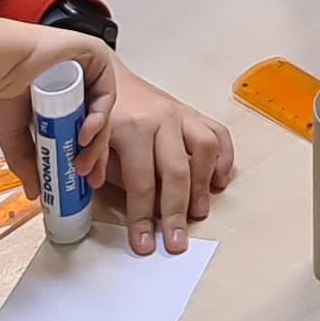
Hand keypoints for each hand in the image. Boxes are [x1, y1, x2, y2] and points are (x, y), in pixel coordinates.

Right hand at [0, 17, 115, 196]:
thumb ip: (27, 162)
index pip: (82, 127)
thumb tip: (34, 193)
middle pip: (97, 121)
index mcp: (59, 96)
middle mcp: (75, 81)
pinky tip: (86, 135)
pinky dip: (100, 115)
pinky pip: (104, 90)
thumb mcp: (15, 136)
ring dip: (97, 140)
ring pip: (103, 110)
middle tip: (88, 177)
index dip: (86, 154)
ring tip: (84, 162)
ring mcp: (86, 68)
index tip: (83, 180)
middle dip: (95, 153)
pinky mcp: (94, 55)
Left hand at [80, 56, 234, 256]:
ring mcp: (180, 114)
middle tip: (177, 242)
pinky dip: (225, 158)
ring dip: (203, 184)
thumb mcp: (94, 145)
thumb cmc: (100, 116)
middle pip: (176, 171)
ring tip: (199, 212)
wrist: (109, 75)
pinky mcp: (193, 113)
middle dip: (176, 212)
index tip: (144, 245)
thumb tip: (114, 203)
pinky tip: (220, 181)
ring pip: (204, 149)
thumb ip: (105, 171)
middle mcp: (161, 119)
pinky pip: (218, 133)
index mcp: (131, 128)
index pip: (141, 183)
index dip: (142, 218)